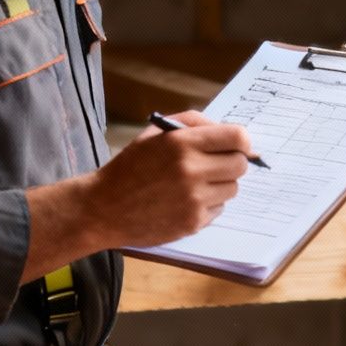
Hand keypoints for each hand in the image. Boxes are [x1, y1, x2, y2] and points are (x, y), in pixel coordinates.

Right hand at [81, 111, 253, 246]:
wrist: (103, 208)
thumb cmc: (130, 167)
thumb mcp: (155, 133)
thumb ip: (193, 123)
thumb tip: (228, 131)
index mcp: (182, 143)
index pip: (237, 137)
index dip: (242, 141)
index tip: (237, 146)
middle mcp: (192, 170)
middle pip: (241, 165)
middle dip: (232, 162)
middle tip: (215, 164)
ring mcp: (194, 199)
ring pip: (232, 188)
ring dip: (220, 184)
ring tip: (194, 184)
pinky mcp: (193, 222)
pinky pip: (219, 209)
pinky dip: (208, 205)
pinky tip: (184, 201)